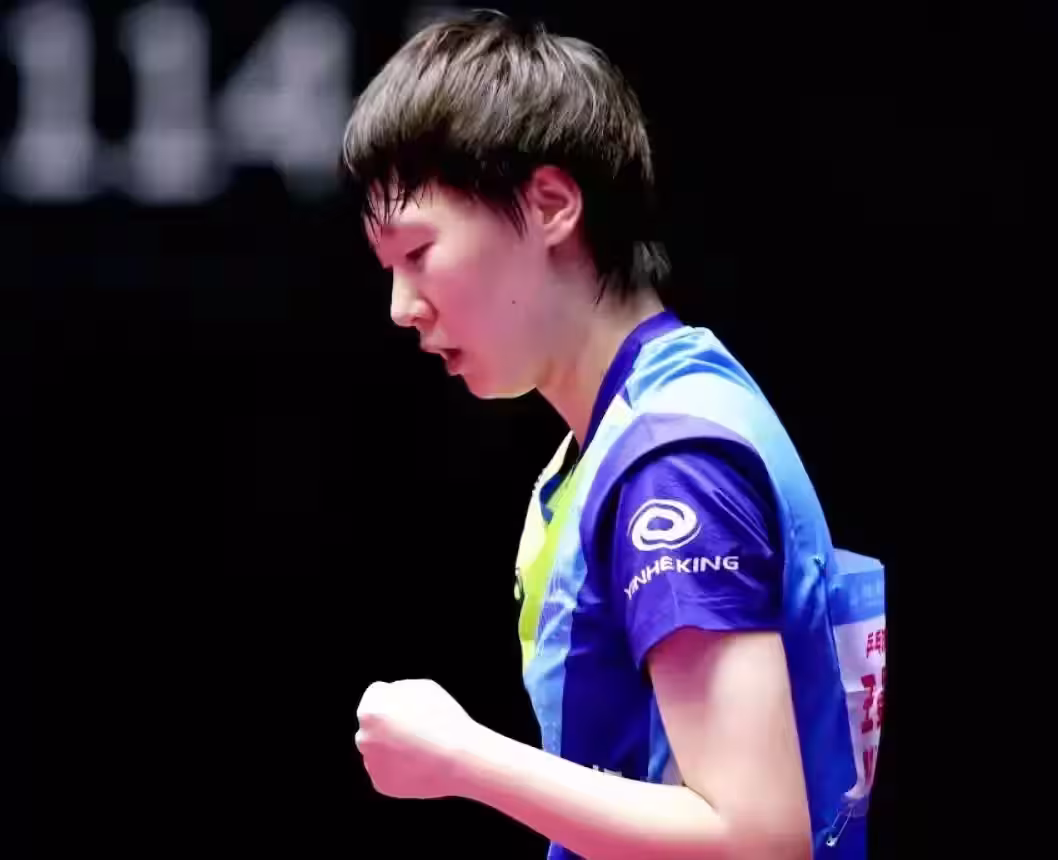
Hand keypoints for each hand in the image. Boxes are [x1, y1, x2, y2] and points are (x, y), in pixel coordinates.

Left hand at [354, 678, 480, 798]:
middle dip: (388, 726)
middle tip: (417, 729)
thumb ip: (397, 689)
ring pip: (379, 749)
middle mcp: (363, 736)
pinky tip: (420, 765)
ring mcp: (370, 762)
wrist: (459, 760)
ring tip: (423, 748)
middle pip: (373, 725)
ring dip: (392, 748)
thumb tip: (386, 698)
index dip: (395, 699)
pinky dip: (400, 769)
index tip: (412, 707)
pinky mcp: (380, 783)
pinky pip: (388, 771)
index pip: (375, 696)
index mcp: (370, 709)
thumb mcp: (421, 687)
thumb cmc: (443, 719)